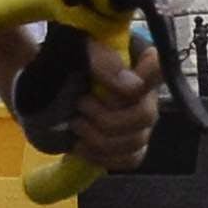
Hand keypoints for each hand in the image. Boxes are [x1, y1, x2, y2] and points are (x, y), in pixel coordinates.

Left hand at [10, 35, 161, 170]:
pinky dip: (104, 157)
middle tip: (79, 105)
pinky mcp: (131, 144)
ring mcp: (141, 121)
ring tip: (75, 125)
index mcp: (138, 59)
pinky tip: (82, 146)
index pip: (159, 67)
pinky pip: (130, 159)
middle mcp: (147, 92)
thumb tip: (132, 87)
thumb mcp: (78, 48)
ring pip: (136, 141)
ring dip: (100, 138)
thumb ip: (103, 61)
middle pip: (145, 115)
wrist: (47, 84)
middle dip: (107, 117)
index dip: (147, 77)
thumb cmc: (65, 58)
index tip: (121, 82)